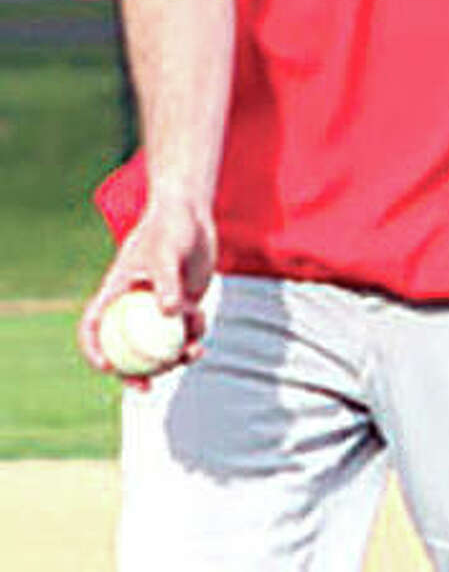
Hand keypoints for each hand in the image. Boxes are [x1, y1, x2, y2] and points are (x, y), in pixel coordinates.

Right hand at [77, 192, 213, 387]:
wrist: (192, 216)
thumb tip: (170, 315)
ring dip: (173, 356)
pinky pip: (182, 331)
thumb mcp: (166, 254)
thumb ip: (167, 283)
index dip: (94, 349)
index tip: (106, 366)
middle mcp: (133, 305)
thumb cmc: (171, 229)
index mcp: (116, 293)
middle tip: (148, 386)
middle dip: (133, 372)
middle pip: (125, 348)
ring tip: (194, 352)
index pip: (94, 326)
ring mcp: (157, 308)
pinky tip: (201, 326)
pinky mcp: (180, 305)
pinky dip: (192, 334)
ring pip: (158, 345)